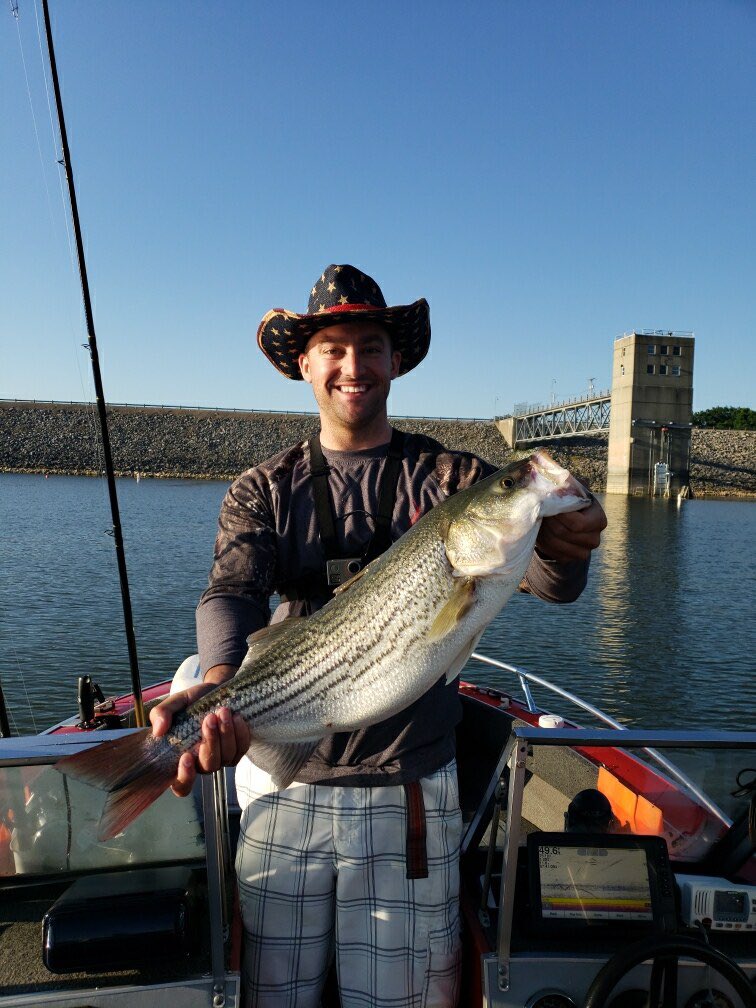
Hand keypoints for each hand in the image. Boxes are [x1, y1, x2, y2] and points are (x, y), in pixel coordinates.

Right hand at [150, 682, 250, 797]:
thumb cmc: (191, 702)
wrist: (214, 690)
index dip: (185, 777)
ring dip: (226, 734)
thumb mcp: (175, 703)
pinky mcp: (237, 750)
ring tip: (223, 711)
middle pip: (208, 766)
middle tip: (209, 718)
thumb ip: (161, 713)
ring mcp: (221, 758)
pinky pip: (241, 749)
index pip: (182, 785)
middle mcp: (201, 763)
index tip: (186, 756)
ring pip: (226, 757)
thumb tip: (159, 730)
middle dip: (210, 742)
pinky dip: (240, 734)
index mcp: (181, 759)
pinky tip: (236, 717)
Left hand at [536, 496, 606, 562]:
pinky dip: (543, 541)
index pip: (578, 524)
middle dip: (550, 521)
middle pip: (565, 533)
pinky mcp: (570, 559)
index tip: (550, 505)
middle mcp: (594, 539)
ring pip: (555, 543)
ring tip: (540, 518)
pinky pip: (552, 552)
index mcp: (599, 521)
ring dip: (543, 530)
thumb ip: (567, 487)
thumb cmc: (571, 501)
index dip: (561, 515)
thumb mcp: (572, 491)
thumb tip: (556, 489)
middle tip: (541, 510)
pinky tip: (542, 530)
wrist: (568, 520)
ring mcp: (584, 552)